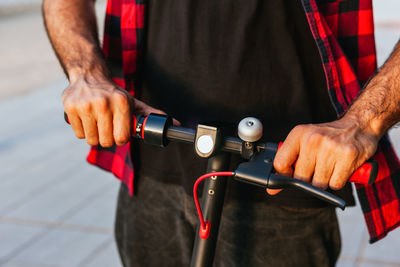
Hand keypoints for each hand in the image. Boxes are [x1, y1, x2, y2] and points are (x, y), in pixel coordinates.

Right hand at [63, 75, 177, 146]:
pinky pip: (78, 134)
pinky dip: (83, 131)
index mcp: (122, 103)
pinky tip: (86, 119)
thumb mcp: (133, 102)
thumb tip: (175, 125)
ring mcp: (85, 106)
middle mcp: (103, 104)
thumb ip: (151, 115)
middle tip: (108, 128)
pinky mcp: (70, 108)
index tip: (119, 133)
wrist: (89, 75)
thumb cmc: (114, 94)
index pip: (122, 138)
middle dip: (108, 139)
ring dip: (95, 136)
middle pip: (106, 142)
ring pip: (91, 140)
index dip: (121, 138)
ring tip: (97, 124)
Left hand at [269, 116, 378, 194]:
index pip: (280, 163)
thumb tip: (272, 188)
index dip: (284, 175)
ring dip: (324, 180)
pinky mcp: (348, 157)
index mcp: (299, 134)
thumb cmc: (329, 136)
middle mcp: (313, 139)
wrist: (359, 125)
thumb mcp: (305, 139)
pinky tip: (339, 168)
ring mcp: (331, 148)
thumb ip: (288, 160)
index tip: (289, 175)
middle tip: (316, 168)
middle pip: (301, 177)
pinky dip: (337, 181)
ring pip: (318, 183)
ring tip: (329, 166)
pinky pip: (335, 184)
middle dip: (308, 179)